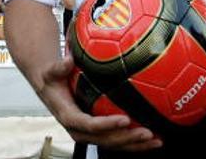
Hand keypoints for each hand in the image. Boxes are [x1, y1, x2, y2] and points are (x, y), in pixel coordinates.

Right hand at [36, 55, 161, 150]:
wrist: (50, 89)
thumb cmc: (52, 80)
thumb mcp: (52, 72)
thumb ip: (59, 67)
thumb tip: (68, 60)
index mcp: (69, 117)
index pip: (89, 125)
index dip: (108, 125)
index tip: (125, 119)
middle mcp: (80, 130)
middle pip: (106, 139)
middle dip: (127, 138)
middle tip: (146, 131)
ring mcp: (90, 134)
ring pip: (114, 144)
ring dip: (135, 145)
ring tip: (155, 140)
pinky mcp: (99, 133)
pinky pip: (118, 140)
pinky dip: (136, 143)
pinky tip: (153, 139)